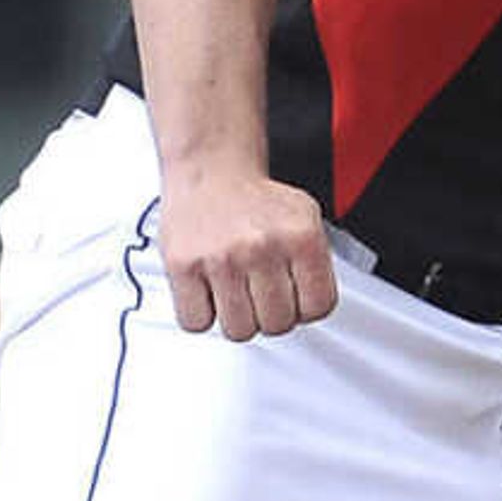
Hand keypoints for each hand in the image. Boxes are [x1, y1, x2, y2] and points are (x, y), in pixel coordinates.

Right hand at [159, 167, 338, 340]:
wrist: (211, 170)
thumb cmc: (256, 201)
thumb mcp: (305, 220)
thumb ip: (317, 265)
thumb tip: (312, 311)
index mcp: (301, 236)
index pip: (318, 307)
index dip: (306, 308)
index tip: (295, 297)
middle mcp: (261, 245)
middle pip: (278, 324)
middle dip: (271, 314)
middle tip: (261, 293)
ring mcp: (222, 257)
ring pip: (239, 330)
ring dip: (238, 318)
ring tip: (236, 291)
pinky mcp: (183, 265)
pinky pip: (196, 323)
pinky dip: (201, 314)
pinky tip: (209, 291)